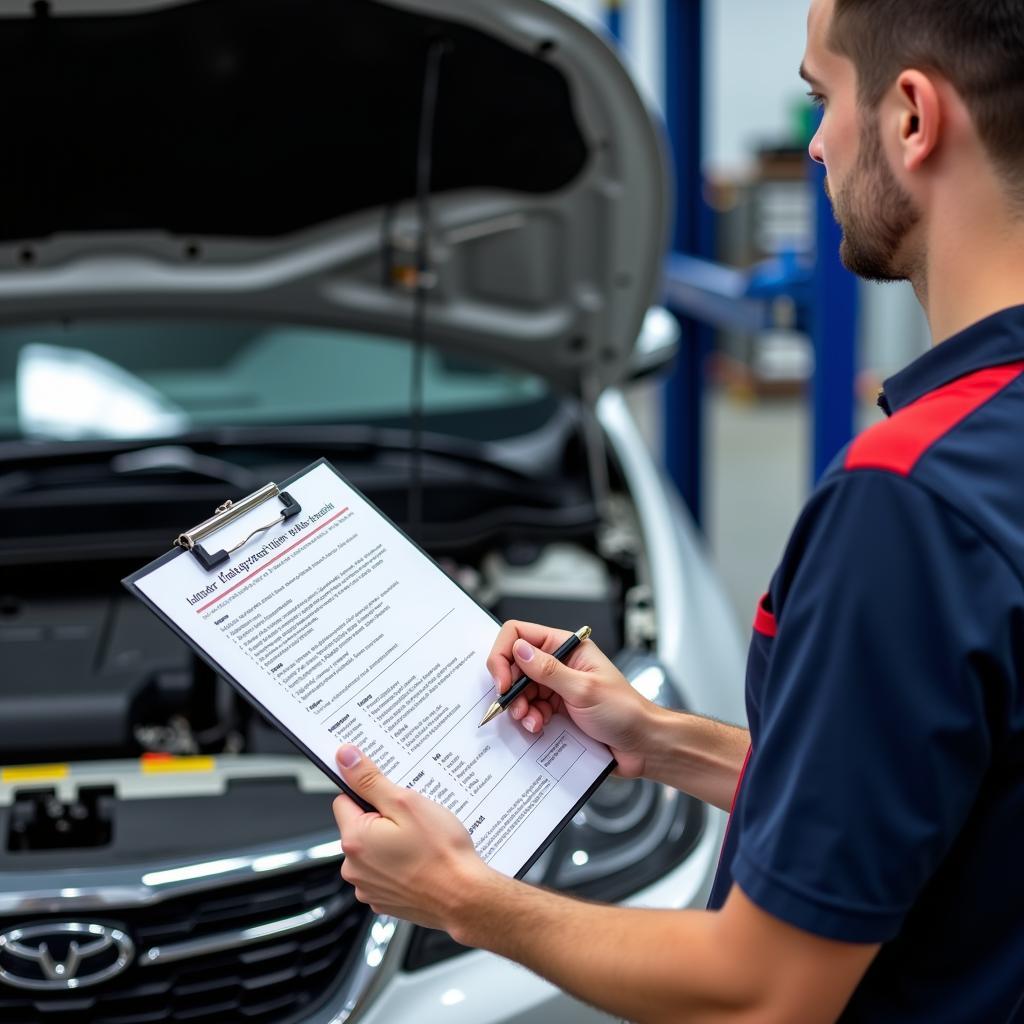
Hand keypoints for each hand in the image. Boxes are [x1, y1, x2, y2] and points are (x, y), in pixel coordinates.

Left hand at [332, 745, 493, 929]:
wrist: (464, 897)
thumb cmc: (441, 853)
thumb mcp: (407, 802)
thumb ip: (370, 780)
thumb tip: (346, 758)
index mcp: (355, 839)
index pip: (345, 800)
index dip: (370, 793)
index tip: (392, 797)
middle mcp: (354, 868)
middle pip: (359, 826)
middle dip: (382, 818)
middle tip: (413, 820)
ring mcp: (368, 888)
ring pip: (372, 850)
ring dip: (390, 842)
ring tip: (420, 842)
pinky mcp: (383, 900)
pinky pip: (383, 872)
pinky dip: (398, 865)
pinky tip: (420, 861)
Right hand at [485, 620, 655, 777]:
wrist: (642, 745)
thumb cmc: (625, 712)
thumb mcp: (584, 689)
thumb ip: (549, 670)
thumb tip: (518, 650)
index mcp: (567, 647)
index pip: (520, 634)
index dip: (504, 654)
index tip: (502, 681)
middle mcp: (559, 664)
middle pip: (514, 665)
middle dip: (510, 687)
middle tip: (514, 707)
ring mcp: (557, 687)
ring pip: (520, 690)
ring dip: (520, 707)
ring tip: (532, 721)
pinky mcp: (556, 710)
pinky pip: (530, 711)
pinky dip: (529, 720)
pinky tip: (539, 727)